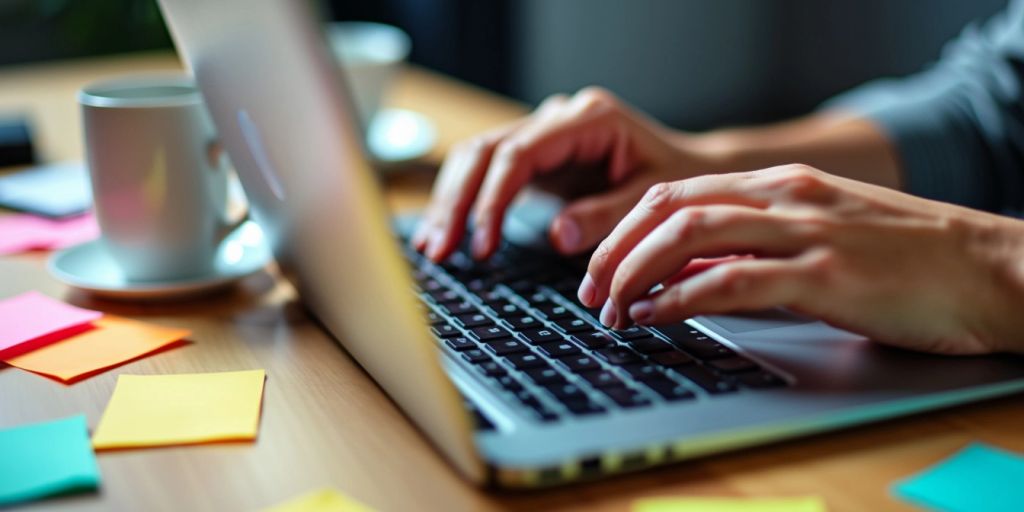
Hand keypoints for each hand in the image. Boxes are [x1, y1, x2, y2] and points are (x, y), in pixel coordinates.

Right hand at [411, 87, 700, 260]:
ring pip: (476, 157)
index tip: (482, 243)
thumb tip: (557, 236)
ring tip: (432, 247)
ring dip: (451, 202)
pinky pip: (487, 172)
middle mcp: (558, 118)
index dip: (493, 199)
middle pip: (486, 150)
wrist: (688, 170)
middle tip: (440, 249)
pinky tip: (445, 233)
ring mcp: (542, 133)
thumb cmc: (677, 181)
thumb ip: (607, 216)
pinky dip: (465, 202)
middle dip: (457, 202)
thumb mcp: (653, 201)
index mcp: (589, 119)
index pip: (520, 152)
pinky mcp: (534, 156)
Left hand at [579, 164, 1023, 354]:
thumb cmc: (904, 259)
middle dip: (617, 249)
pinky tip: (656, 316)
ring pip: (691, 236)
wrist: (988, 268)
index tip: (601, 265)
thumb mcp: (817, 236)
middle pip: (670, 208)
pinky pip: (733, 281)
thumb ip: (753, 245)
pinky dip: (681, 299)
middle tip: (591, 290)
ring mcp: (805, 233)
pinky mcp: (827, 276)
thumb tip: (686, 272)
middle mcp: (785, 198)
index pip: (677, 193)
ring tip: (613, 308)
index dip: (626, 228)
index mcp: (780, 186)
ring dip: (637, 273)